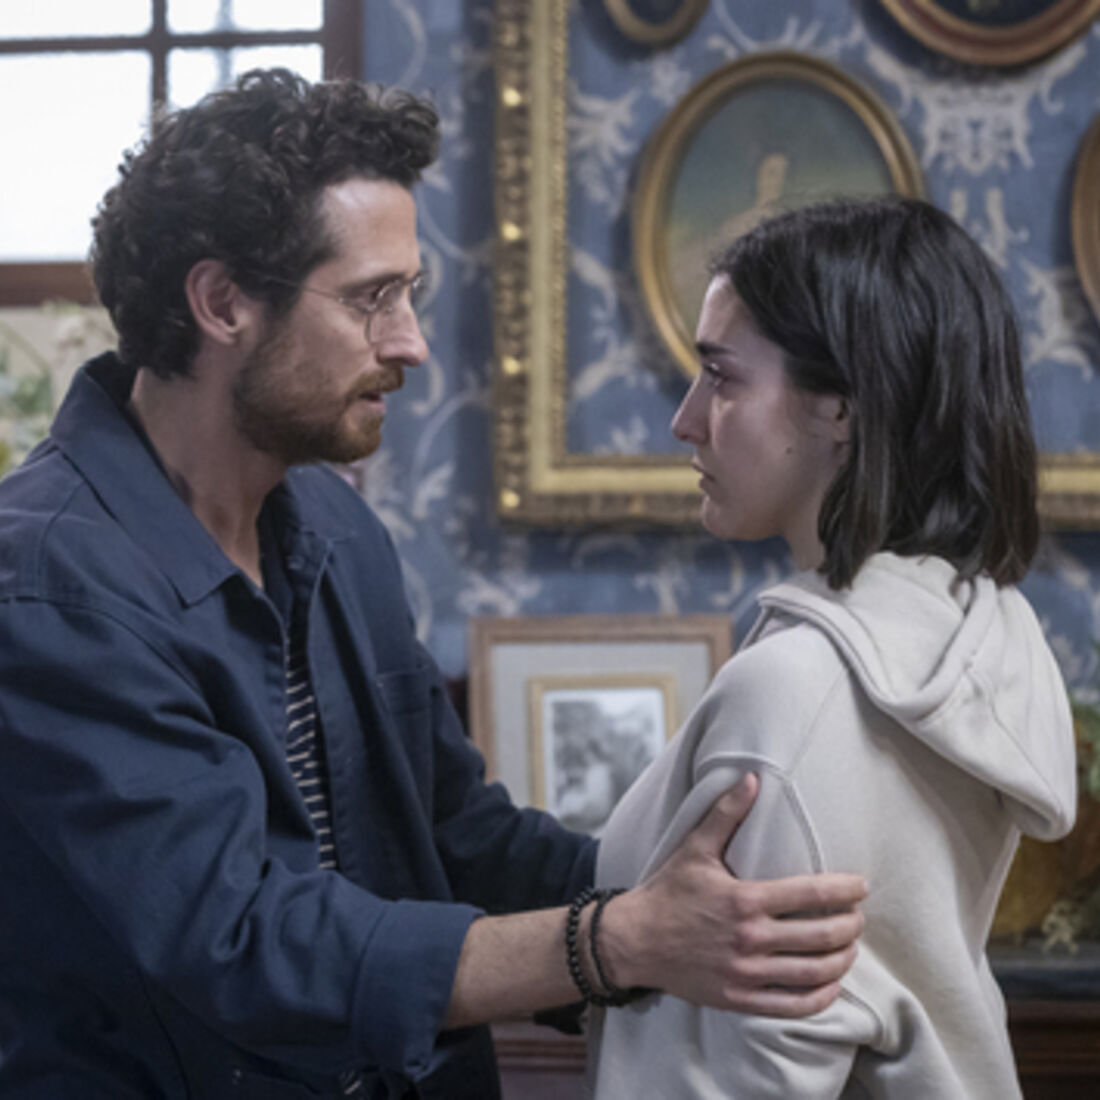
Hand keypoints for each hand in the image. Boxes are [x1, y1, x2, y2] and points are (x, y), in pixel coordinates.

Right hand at [599, 774, 866, 1017]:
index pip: (812, 895)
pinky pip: (793, 1006)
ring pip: (813, 973)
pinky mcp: (740, 999)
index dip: (845, 891)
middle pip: (821, 937)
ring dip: (842, 960)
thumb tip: (752, 778)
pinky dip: (821, 997)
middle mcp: (750, 939)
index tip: (861, 887)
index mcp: (744, 900)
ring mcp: (746, 973)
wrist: (633, 942)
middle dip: (850, 926)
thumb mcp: (695, 848)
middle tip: (858, 917)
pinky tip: (830, 983)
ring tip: (849, 947)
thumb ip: (726, 813)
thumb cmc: (668, 892)